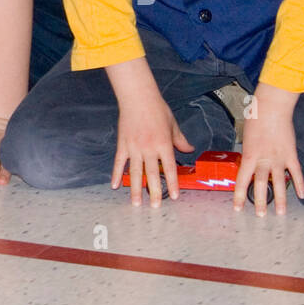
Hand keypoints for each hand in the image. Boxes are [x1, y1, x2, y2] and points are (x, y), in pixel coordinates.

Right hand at [113, 87, 191, 207]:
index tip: (174, 196)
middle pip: (152, 174)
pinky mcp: (123, 145)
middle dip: (154, 192)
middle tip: (155, 207)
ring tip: (136, 203)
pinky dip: (116, 174)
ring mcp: (134, 147)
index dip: (172, 183)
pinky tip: (114, 185)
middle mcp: (149, 148)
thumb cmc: (157, 109)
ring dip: (135, 189)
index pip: (169, 168)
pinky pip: (119, 162)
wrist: (138, 97)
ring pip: (135, 172)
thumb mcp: (173, 124)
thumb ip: (180, 140)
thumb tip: (189, 150)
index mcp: (163, 144)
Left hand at [235, 83, 303, 215]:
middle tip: (260, 216)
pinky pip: (296, 172)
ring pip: (279, 183)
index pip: (242, 181)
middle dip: (261, 202)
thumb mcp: (246, 137)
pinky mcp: (291, 154)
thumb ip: (249, 152)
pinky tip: (302, 196)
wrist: (272, 107)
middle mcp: (264, 160)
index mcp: (249, 156)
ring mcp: (279, 158)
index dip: (239, 196)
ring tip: (281, 214)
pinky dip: (300, 184)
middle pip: (261, 185)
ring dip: (280, 200)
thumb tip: (250, 163)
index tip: (237, 208)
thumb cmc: (256, 118)